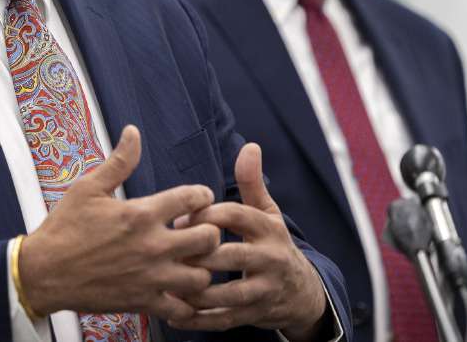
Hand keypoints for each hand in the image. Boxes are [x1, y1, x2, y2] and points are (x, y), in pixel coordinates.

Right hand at [18, 125, 220, 319]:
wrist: (44, 272)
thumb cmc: (64, 227)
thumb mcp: (88, 188)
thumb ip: (118, 162)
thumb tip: (133, 132)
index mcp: (141, 213)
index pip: (193, 198)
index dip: (203, 195)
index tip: (198, 199)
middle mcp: (152, 245)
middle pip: (209, 238)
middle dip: (210, 232)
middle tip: (198, 231)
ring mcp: (150, 276)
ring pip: (202, 276)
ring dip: (201, 268)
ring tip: (189, 261)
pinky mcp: (143, 301)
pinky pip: (181, 309)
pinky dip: (186, 303)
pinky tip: (178, 292)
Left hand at [169, 143, 327, 338]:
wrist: (301, 292)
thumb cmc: (272, 244)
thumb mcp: (267, 213)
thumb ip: (252, 183)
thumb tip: (250, 146)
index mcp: (267, 228)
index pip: (235, 215)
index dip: (205, 215)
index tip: (179, 218)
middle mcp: (269, 259)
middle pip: (230, 255)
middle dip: (197, 254)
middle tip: (167, 252)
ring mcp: (264, 289)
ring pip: (227, 293)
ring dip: (194, 290)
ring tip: (166, 282)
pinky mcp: (255, 314)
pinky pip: (225, 319)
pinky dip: (198, 319)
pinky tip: (174, 313)